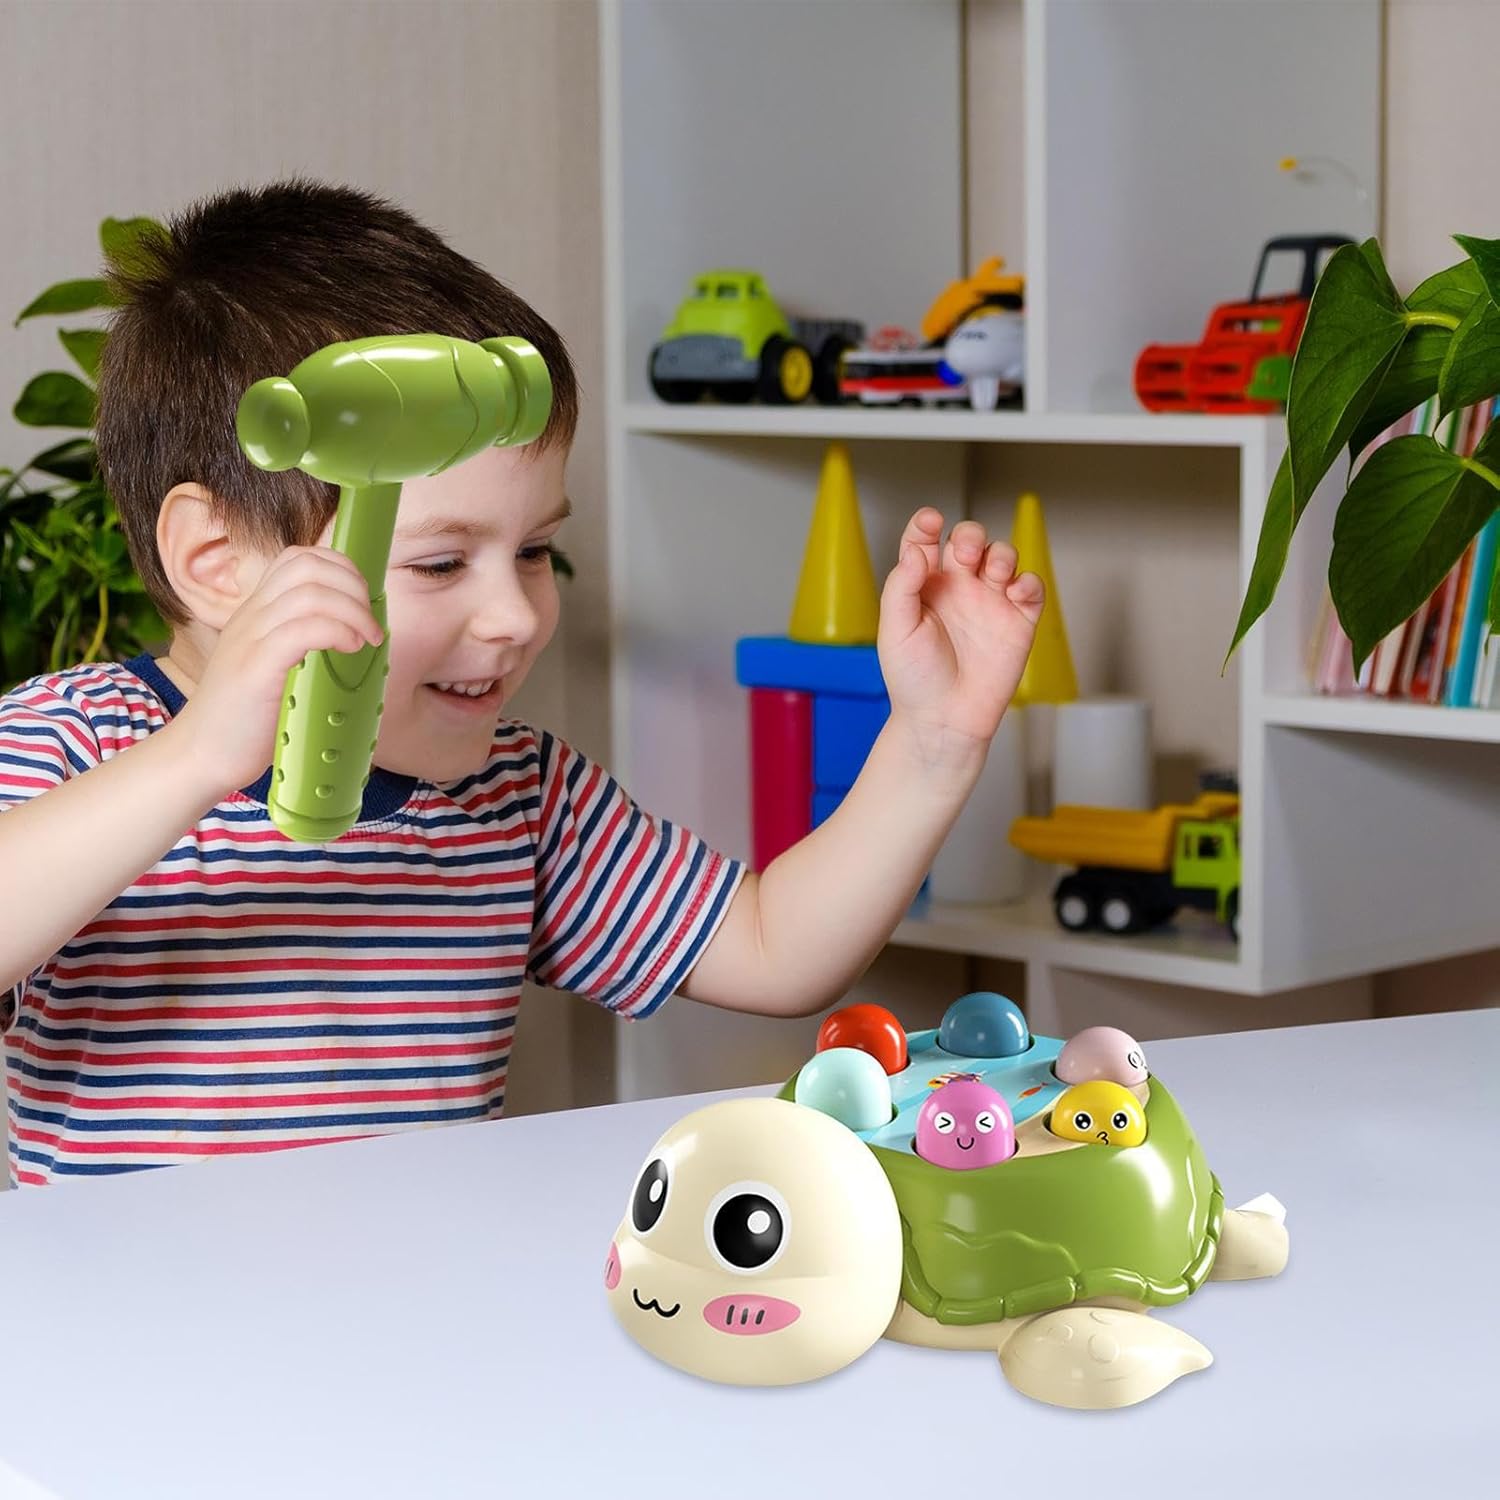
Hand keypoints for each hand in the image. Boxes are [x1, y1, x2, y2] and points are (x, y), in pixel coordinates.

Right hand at [171, 547, 383, 795]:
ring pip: (310, 593)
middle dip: (353, 585)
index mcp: (256, 611)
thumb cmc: (246, 718)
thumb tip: (354, 638)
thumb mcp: (274, 666)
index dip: (341, 568)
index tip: (364, 601)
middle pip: (308, 566)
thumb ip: (300, 644)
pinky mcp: (256, 667)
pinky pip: (302, 629)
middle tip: (370, 621)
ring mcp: (251, 638)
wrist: (201, 754)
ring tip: (368, 639)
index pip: (298, 559)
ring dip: (352, 610)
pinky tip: (351, 649)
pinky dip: (337, 632)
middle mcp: (251, 616)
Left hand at [877, 508, 1044, 763]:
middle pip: (969, 540)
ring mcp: (989, 602)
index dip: (926, 524)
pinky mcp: (1017, 621)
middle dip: (971, 535)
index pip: (925, 541)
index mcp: (924, 586)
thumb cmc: (914, 680)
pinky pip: (1031, 589)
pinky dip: (1029, 581)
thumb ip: (901, 586)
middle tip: (965, 554)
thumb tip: (917, 549)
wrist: (945, 720)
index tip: (929, 521)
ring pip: (1002, 557)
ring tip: (993, 572)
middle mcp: (957, 589)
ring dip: (1001, 553)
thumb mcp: (895, 630)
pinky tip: (1015, 591)